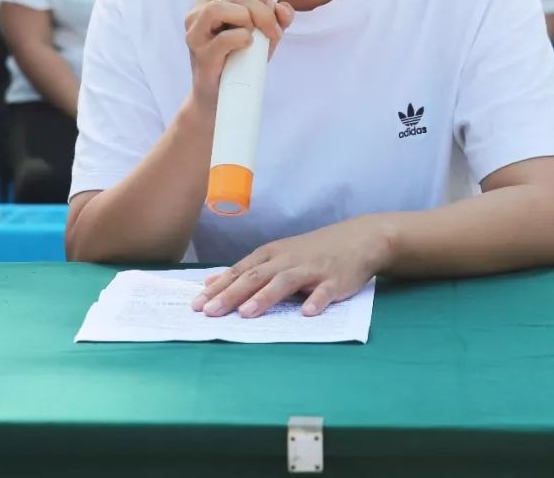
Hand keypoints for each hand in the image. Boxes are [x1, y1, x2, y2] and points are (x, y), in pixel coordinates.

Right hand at [183, 0, 293, 115]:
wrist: (220, 98)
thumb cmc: (239, 61)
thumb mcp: (263, 35)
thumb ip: (276, 19)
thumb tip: (284, 9)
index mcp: (209, 1)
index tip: (272, 10)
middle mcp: (197, 14)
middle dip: (263, 11)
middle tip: (274, 32)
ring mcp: (195, 34)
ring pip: (218, 8)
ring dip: (248, 19)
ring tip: (255, 37)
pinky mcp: (201, 56)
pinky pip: (223, 38)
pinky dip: (242, 39)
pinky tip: (248, 46)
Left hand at [191, 216, 394, 318]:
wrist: (357, 239)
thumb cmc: (312, 251)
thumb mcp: (278, 255)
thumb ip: (247, 270)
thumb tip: (210, 284)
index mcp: (271, 255)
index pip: (240, 271)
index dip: (218, 288)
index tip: (196, 305)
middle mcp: (287, 260)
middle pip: (256, 276)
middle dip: (232, 295)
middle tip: (210, 313)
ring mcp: (311, 269)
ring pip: (285, 282)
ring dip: (265, 297)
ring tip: (247, 313)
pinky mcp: (334, 280)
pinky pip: (324, 292)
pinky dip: (315, 300)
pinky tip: (306, 313)